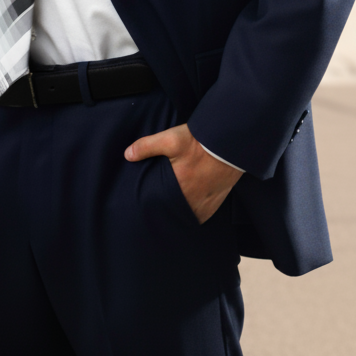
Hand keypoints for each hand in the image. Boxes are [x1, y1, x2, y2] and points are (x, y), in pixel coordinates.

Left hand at [125, 123, 241, 223]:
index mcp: (178, 188)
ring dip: (181, 212)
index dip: (153, 207)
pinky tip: (189, 205)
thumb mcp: (171, 139)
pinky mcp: (216, 203)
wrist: (229, 144)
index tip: (146, 207)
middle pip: (174, 213)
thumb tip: (127, 155)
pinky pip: (201, 215)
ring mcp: (206, 204)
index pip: (160, 207)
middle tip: (160, 205)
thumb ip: (147, 146)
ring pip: (188, 215)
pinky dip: (195, 212)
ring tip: (173, 206)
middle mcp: (192, 201)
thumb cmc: (199, 142)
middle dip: (166, 211)